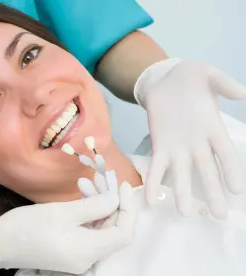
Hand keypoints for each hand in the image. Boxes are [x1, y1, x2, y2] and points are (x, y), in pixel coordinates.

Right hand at [0, 191, 131, 275]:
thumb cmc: (28, 226)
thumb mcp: (62, 212)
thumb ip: (94, 206)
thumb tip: (116, 198)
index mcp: (89, 251)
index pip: (123, 233)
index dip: (128, 208)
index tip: (123, 185)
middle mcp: (88, 258)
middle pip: (112, 229)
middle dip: (111, 201)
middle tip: (102, 177)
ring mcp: (78, 255)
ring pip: (99, 228)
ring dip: (97, 204)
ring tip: (85, 182)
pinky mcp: (69, 250)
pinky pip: (87, 231)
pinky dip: (87, 213)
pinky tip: (79, 195)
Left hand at [134, 58, 245, 218]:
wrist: (163, 80)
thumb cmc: (189, 78)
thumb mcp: (206, 74)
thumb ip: (222, 83)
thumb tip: (241, 92)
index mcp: (213, 128)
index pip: (226, 154)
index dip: (231, 171)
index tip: (237, 190)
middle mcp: (197, 144)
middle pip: (207, 171)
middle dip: (213, 192)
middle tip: (218, 215)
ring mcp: (177, 148)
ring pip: (182, 174)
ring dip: (182, 193)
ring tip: (184, 213)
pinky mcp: (159, 146)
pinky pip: (157, 167)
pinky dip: (154, 182)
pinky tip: (150, 199)